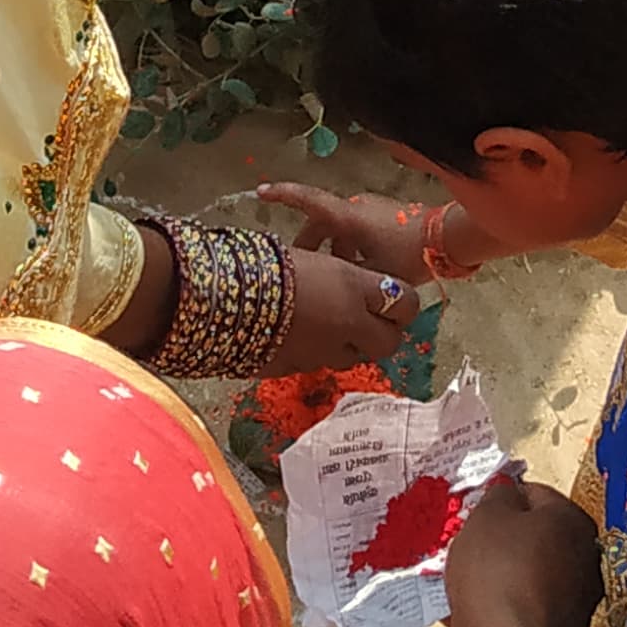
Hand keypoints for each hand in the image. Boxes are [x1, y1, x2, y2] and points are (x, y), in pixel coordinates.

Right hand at [255, 182, 438, 283]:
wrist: (448, 241)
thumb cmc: (408, 257)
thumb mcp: (373, 277)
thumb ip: (347, 285)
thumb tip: (328, 299)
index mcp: (348, 217)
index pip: (309, 201)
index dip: (284, 196)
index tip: (260, 192)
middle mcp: (356, 208)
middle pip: (322, 223)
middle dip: (311, 245)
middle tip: (304, 270)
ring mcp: (371, 211)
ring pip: (339, 230)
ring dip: (333, 251)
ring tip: (335, 280)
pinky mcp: (383, 217)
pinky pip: (355, 232)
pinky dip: (349, 249)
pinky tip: (356, 274)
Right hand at [272, 244, 424, 372]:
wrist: (220, 295)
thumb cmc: (266, 260)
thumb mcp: (312, 257)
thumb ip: (342, 276)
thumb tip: (360, 284)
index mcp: (354, 287)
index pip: (406, 303)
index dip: (405, 302)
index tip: (397, 297)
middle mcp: (346, 323)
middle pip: (389, 342)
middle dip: (385, 333)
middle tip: (374, 320)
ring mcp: (321, 352)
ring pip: (353, 358)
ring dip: (349, 344)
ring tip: (330, 324)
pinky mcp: (294, 369)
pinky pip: (317, 363)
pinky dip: (315, 351)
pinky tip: (298, 335)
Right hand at [446, 475, 602, 626]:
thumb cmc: (496, 570)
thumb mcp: (488, 512)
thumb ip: (500, 494)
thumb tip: (506, 493)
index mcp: (577, 522)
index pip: (538, 495)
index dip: (505, 498)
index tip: (484, 508)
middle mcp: (587, 562)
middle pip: (540, 537)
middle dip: (507, 539)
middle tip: (477, 542)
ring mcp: (577, 603)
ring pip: (533, 575)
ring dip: (507, 574)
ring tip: (474, 578)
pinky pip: (526, 608)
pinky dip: (507, 605)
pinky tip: (481, 607)